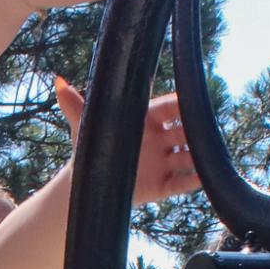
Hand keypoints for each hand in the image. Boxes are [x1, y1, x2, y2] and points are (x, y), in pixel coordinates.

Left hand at [55, 77, 199, 202]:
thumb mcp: (84, 127)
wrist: (88, 185)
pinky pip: (183, 183)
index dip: (182, 104)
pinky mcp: (163, 185)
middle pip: (183, 132)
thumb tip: (59, 82)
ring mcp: (163, 162)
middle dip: (196, 130)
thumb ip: (75, 106)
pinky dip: (196, 181)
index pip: (169, 108)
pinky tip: (207, 178)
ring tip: (210, 156)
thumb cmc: (88, 149)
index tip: (193, 101)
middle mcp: (158, 139)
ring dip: (200, 156)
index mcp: (145, 120)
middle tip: (206, 129)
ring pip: (188, 157)